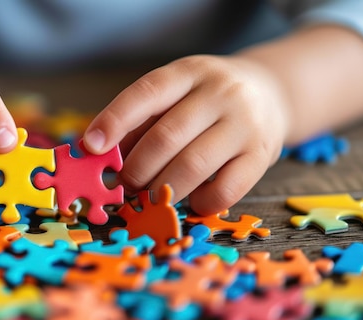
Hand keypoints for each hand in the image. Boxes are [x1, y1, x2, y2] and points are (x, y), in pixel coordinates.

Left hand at [83, 55, 290, 214]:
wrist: (271, 93)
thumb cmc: (205, 100)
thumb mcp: (175, 94)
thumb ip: (141, 121)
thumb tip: (102, 157)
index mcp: (188, 73)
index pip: (147, 93)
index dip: (115, 120)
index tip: (92, 145)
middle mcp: (220, 93)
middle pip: (166, 137)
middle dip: (136, 169)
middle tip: (125, 183)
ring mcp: (245, 124)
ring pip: (193, 166)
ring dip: (162, 189)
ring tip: (150, 196)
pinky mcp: (262, 155)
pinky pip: (225, 190)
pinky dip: (199, 202)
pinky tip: (190, 200)